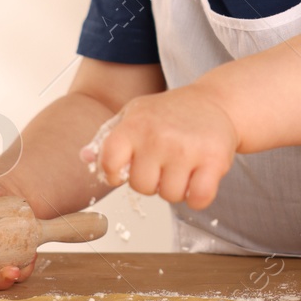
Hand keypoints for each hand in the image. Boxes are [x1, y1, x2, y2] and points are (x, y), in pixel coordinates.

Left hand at [79, 85, 238, 209]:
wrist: (215, 102)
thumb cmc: (170, 113)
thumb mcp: (134, 115)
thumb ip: (108, 139)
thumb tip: (85, 157)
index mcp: (134, 124)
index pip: (109, 163)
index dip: (115, 173)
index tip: (128, 168)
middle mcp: (158, 136)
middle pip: (142, 187)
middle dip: (152, 181)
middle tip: (163, 163)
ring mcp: (186, 148)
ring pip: (170, 196)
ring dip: (176, 188)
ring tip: (183, 166)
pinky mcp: (214, 159)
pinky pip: (198, 199)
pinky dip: (198, 197)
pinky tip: (199, 178)